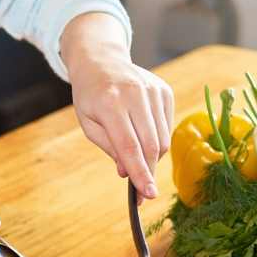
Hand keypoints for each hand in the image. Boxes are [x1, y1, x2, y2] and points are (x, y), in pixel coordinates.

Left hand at [62, 13, 174, 199]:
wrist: (102, 62)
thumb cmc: (90, 97)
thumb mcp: (89, 124)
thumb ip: (109, 148)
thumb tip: (127, 172)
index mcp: (111, 103)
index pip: (129, 147)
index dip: (139, 173)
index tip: (148, 194)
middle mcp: (135, 95)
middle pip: (150, 146)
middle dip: (147, 172)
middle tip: (142, 192)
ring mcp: (153, 91)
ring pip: (162, 139)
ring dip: (152, 158)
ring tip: (136, 158)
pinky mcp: (164, 91)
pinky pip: (167, 127)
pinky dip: (157, 141)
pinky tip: (142, 136)